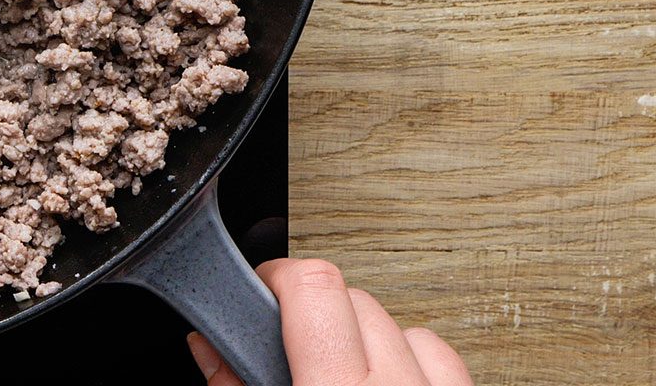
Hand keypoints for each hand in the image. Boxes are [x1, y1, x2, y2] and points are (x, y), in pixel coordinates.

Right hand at [189, 259, 471, 385]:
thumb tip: (209, 348)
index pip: (311, 286)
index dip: (273, 279)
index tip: (257, 292)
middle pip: (351, 297)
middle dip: (312, 313)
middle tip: (286, 351)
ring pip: (403, 323)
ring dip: (366, 339)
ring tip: (338, 377)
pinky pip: (446, 361)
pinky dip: (413, 363)